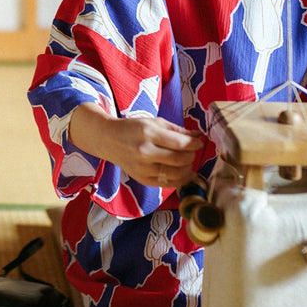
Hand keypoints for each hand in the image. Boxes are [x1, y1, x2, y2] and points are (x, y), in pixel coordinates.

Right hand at [69, 104, 201, 190]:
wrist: (108, 140)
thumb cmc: (133, 129)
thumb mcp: (154, 123)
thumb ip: (177, 130)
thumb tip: (198, 137)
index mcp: (148, 134)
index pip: (180, 143)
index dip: (194, 144)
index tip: (198, 142)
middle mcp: (145, 153)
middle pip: (179, 160)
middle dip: (192, 156)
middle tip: (192, 151)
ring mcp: (143, 169)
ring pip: (176, 174)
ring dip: (188, 169)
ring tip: (187, 161)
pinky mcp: (143, 180)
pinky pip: (168, 183)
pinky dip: (180, 179)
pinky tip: (183, 173)